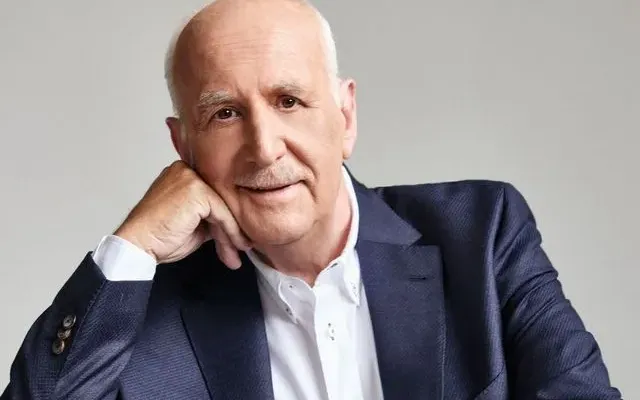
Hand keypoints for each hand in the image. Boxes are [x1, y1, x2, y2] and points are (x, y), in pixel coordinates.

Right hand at [113, 160, 250, 267]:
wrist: (138, 245)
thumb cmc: (159, 237)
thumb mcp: (193, 222)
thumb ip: (211, 215)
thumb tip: (236, 223)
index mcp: (183, 173)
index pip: (214, 195)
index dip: (227, 219)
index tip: (238, 239)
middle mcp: (187, 170)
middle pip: (221, 201)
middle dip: (231, 229)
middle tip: (241, 249)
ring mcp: (191, 178)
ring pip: (224, 208)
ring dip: (232, 235)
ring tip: (236, 255)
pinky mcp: (197, 191)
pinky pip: (222, 214)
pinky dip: (230, 233)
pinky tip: (233, 249)